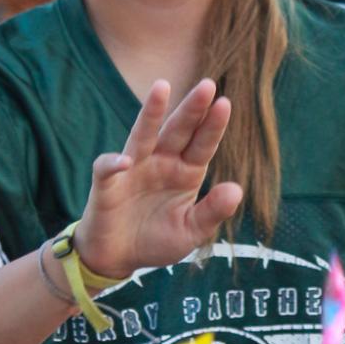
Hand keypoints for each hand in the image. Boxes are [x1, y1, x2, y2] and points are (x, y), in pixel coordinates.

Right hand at [74, 79, 242, 279]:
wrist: (117, 258)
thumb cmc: (156, 240)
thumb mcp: (190, 232)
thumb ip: (212, 212)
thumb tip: (237, 189)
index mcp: (186, 172)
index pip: (203, 144)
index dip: (213, 125)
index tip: (225, 103)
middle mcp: (161, 162)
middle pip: (178, 130)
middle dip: (192, 108)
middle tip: (208, 85)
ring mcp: (133, 168)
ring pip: (143, 134)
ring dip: (151, 111)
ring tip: (162, 87)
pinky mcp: (107, 183)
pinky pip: (108, 168)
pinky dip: (114, 163)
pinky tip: (125, 162)